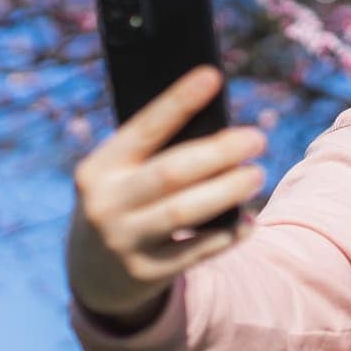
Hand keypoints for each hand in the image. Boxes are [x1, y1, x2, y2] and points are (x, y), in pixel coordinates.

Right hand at [66, 64, 265, 324]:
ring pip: (183, 213)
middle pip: (171, 173)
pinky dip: (227, 235)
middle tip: (257, 138)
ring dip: (226, 191)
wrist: (93, 272)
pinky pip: (194, 253)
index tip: (212, 76)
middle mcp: (106, 204)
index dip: (179, 101)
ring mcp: (123, 241)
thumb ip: (156, 152)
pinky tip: (249, 222)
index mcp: (99, 168)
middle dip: (218, 152)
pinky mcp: (145, 274)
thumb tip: (216, 118)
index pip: (144, 128)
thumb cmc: (124, 201)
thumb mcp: (121, 174)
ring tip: (257, 174)